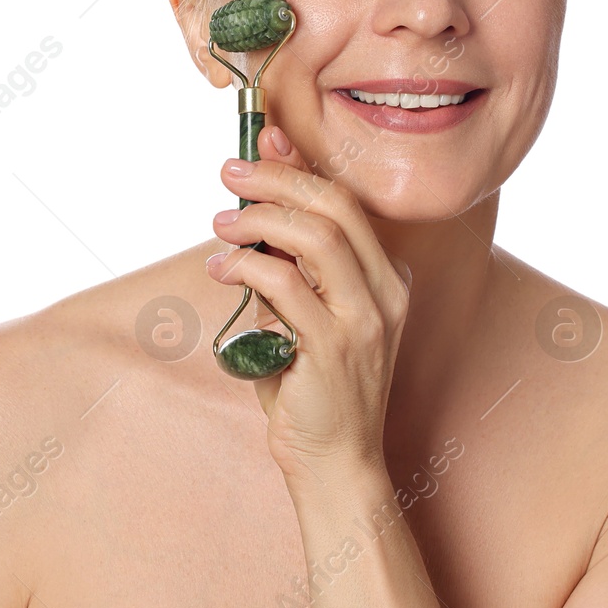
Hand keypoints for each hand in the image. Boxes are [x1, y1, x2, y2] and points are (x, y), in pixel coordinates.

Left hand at [207, 124, 411, 483]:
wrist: (336, 463)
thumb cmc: (313, 391)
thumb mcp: (301, 318)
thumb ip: (286, 271)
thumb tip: (250, 217)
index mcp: (387, 280)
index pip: (345, 204)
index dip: (300, 168)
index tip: (261, 143)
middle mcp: (386, 293)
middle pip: (334, 208)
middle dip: (277, 179)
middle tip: (231, 172)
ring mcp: (366, 319)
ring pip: (316, 237)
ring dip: (259, 220)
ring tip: (221, 223)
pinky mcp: (336, 346)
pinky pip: (287, 286)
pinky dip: (248, 266)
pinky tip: (223, 268)